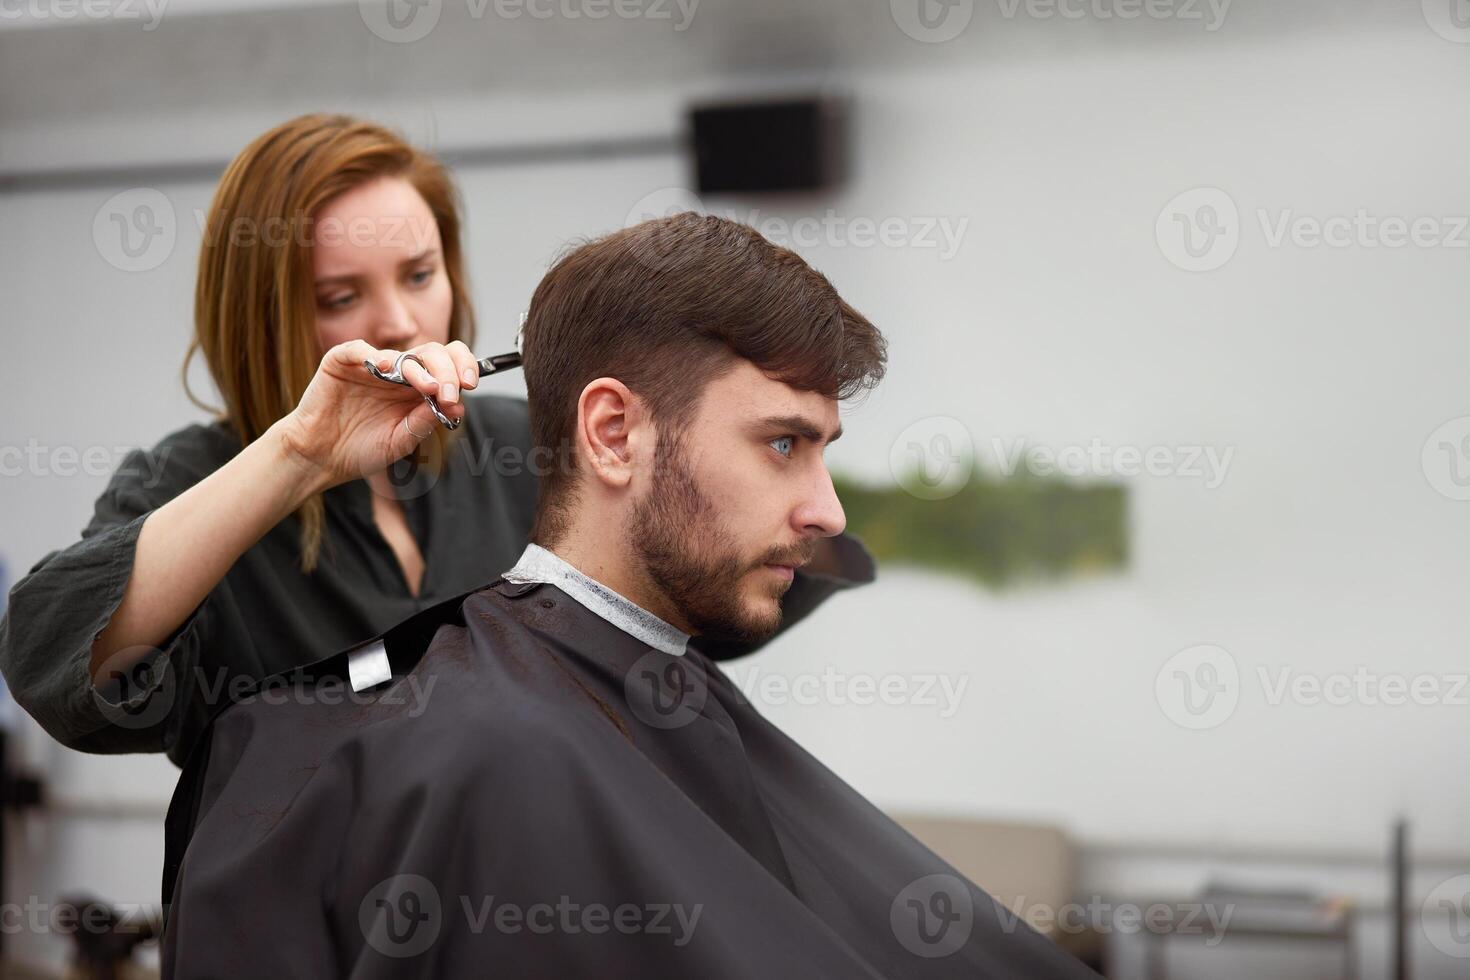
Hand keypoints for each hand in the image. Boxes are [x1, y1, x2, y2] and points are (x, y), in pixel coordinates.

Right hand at [272, 339, 481, 490]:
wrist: (321, 457)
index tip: (470, 385)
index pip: (448, 365)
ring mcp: (371, 365)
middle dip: (447, 370)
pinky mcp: (342, 362)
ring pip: (402, 354)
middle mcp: (399, 372)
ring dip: (418, 370)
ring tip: (428, 387)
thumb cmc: (361, 449)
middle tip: (449, 393)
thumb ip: (425, 423)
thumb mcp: (401, 441)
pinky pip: (359, 350)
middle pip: (432, 353)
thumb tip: (459, 407)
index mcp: (418, 387)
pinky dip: (373, 355)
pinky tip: (386, 368)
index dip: (463, 368)